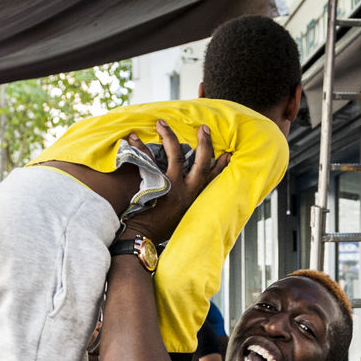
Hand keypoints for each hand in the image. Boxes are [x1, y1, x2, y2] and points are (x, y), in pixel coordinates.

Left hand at [120, 120, 229, 242]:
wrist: (142, 238)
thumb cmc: (159, 231)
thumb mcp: (181, 219)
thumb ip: (185, 205)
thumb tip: (185, 197)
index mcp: (196, 199)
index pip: (213, 178)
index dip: (221, 165)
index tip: (228, 153)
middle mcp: (188, 191)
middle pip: (202, 161)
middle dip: (205, 142)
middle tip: (203, 127)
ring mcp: (173, 186)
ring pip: (176, 153)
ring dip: (169, 135)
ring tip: (162, 122)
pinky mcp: (156, 184)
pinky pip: (149, 159)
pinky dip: (140, 146)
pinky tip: (133, 137)